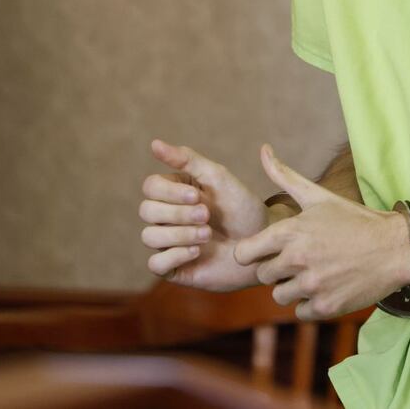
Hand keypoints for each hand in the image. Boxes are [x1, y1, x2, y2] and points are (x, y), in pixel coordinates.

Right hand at [139, 139, 265, 290]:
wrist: (263, 243)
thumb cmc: (241, 208)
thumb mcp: (218, 179)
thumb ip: (188, 160)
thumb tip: (154, 143)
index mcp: (175, 192)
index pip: (151, 187)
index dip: (169, 192)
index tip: (196, 195)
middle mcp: (167, 216)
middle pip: (146, 210)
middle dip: (177, 213)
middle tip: (206, 215)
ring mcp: (168, 242)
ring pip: (149, 236)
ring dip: (179, 234)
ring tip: (207, 234)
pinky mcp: (174, 267)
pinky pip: (155, 264)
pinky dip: (175, 255)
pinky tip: (198, 252)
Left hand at [233, 144, 409, 319]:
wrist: (395, 248)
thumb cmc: (355, 220)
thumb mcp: (319, 196)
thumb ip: (284, 175)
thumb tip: (263, 149)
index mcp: (290, 231)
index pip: (244, 254)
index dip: (254, 253)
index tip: (269, 250)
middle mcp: (296, 259)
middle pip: (264, 276)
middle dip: (279, 269)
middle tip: (304, 259)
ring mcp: (311, 285)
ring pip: (280, 296)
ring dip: (295, 287)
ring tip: (318, 272)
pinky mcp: (325, 306)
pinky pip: (301, 311)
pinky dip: (312, 303)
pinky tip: (330, 286)